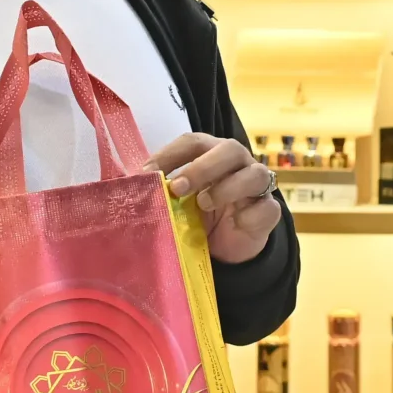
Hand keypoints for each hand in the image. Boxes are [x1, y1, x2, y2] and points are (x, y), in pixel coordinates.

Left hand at [149, 132, 282, 264]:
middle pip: (229, 149)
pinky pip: (266, 207)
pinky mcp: (268, 212)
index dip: (170, 154)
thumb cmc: (199, 217)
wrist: (225, 250)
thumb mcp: (176, 202)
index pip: (193, 142)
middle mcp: (238, 164)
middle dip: (201, 167)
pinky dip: (249, 214)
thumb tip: (124, 186)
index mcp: (211, 154)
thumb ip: (156, 191)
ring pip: (255, 174)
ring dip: (226, 188)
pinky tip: (235, 222)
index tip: (146, 173)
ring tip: (204, 205)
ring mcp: (257, 187)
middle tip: (177, 187)